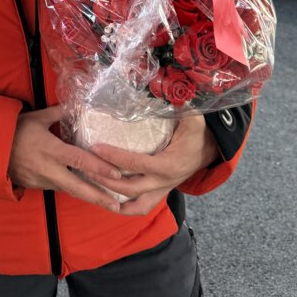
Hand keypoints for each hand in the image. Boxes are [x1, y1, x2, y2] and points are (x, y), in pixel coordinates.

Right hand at [8, 105, 123, 211]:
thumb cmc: (14, 130)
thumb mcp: (37, 118)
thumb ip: (58, 113)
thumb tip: (76, 105)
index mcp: (52, 150)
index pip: (81, 160)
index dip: (100, 168)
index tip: (117, 174)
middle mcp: (49, 169)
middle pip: (78, 187)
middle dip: (98, 198)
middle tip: (117, 207)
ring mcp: (42, 180)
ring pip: (68, 190)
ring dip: (86, 196)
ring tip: (106, 202)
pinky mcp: (35, 186)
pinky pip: (57, 188)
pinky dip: (71, 190)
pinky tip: (83, 191)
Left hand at [87, 114, 217, 216]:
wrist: (210, 150)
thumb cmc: (198, 134)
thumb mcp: (193, 118)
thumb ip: (182, 105)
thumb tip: (168, 88)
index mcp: (168, 165)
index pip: (135, 164)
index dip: (114, 157)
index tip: (95, 148)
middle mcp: (163, 182)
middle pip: (128, 188)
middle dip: (104, 179)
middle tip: (85, 167)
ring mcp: (162, 190)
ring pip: (134, 205)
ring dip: (112, 199)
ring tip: (91, 188)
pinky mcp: (160, 193)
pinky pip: (141, 207)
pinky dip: (125, 208)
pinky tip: (107, 200)